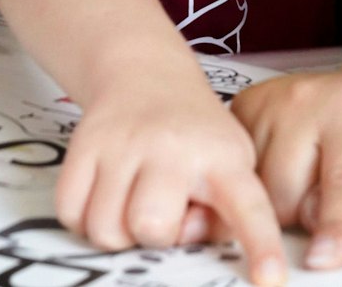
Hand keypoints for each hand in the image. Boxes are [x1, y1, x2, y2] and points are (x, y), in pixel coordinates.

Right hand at [56, 66, 287, 285]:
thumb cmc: (194, 135)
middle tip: (161, 207)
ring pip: (105, 230)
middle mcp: (175, 146)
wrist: (147, 75)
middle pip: (152, 228)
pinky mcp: (84, 144)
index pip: (247, 206)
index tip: (270, 279)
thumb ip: (220, 213)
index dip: (260, 245)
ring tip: (132, 199)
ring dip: (116, 230)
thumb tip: (185, 237)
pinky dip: (83, 218)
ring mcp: (125, 142)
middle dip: (154, 234)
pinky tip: (105, 193)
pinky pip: (70, 214)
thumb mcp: (229, 162)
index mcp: (223, 158)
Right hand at [233, 71, 341, 271]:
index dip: (337, 225)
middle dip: (305, 216)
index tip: (322, 259)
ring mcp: (273, 99)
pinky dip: (257, 185)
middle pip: (286, 194)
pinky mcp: (246, 107)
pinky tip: (287, 168)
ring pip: (255, 190)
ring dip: (280, 201)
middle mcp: (311, 97)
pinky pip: (235, 173)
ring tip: (313, 175)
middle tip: (336, 192)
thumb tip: (319, 225)